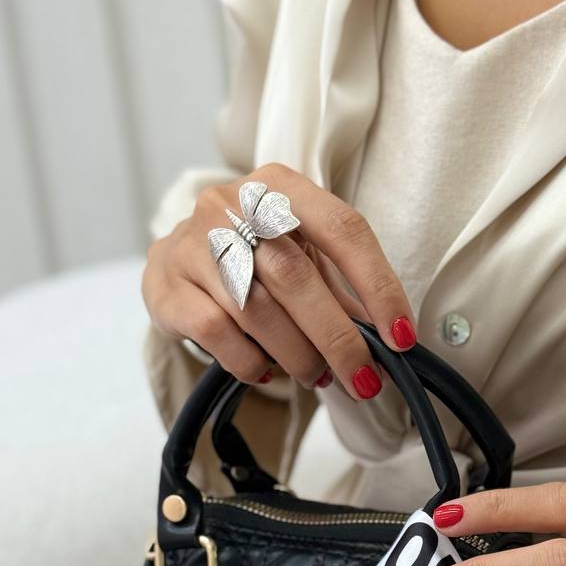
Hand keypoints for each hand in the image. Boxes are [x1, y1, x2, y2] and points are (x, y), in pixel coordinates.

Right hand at [142, 163, 416, 395]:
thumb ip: (341, 289)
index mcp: (279, 186)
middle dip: (337, 339)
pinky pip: (217, 333)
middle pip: (296, 277)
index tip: (400, 336)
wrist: (177, 264)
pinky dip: (251, 361)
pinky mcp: (166, 285)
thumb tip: (388, 340)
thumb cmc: (255, 259)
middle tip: (363, 379)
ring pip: (255, 310)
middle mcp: (232, 204)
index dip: (378, 286)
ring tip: (316, 376)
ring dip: (297, 355)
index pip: (343, 229)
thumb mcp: (302, 256)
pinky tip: (267, 371)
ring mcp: (193, 242)